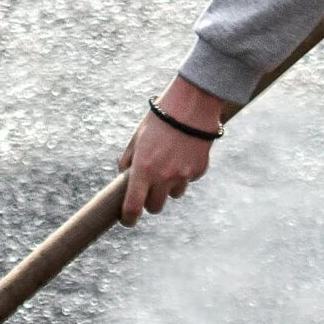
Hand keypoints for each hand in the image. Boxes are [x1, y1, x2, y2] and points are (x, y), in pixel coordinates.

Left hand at [117, 76, 226, 226]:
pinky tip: (184, 153)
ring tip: (169, 163)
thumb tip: (125, 179)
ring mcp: (183, 175)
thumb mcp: (137, 138)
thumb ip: (128, 161)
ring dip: (169, 187)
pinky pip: (189, 180)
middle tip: (149, 190)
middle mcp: (163, 177)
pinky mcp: (199, 170)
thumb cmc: (160, 118)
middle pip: (155, 207)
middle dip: (150, 202)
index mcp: (143, 170)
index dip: (129, 218)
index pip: (133, 207)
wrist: (193, 103)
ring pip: (173, 195)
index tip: (128, 220)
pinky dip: (185, 173)